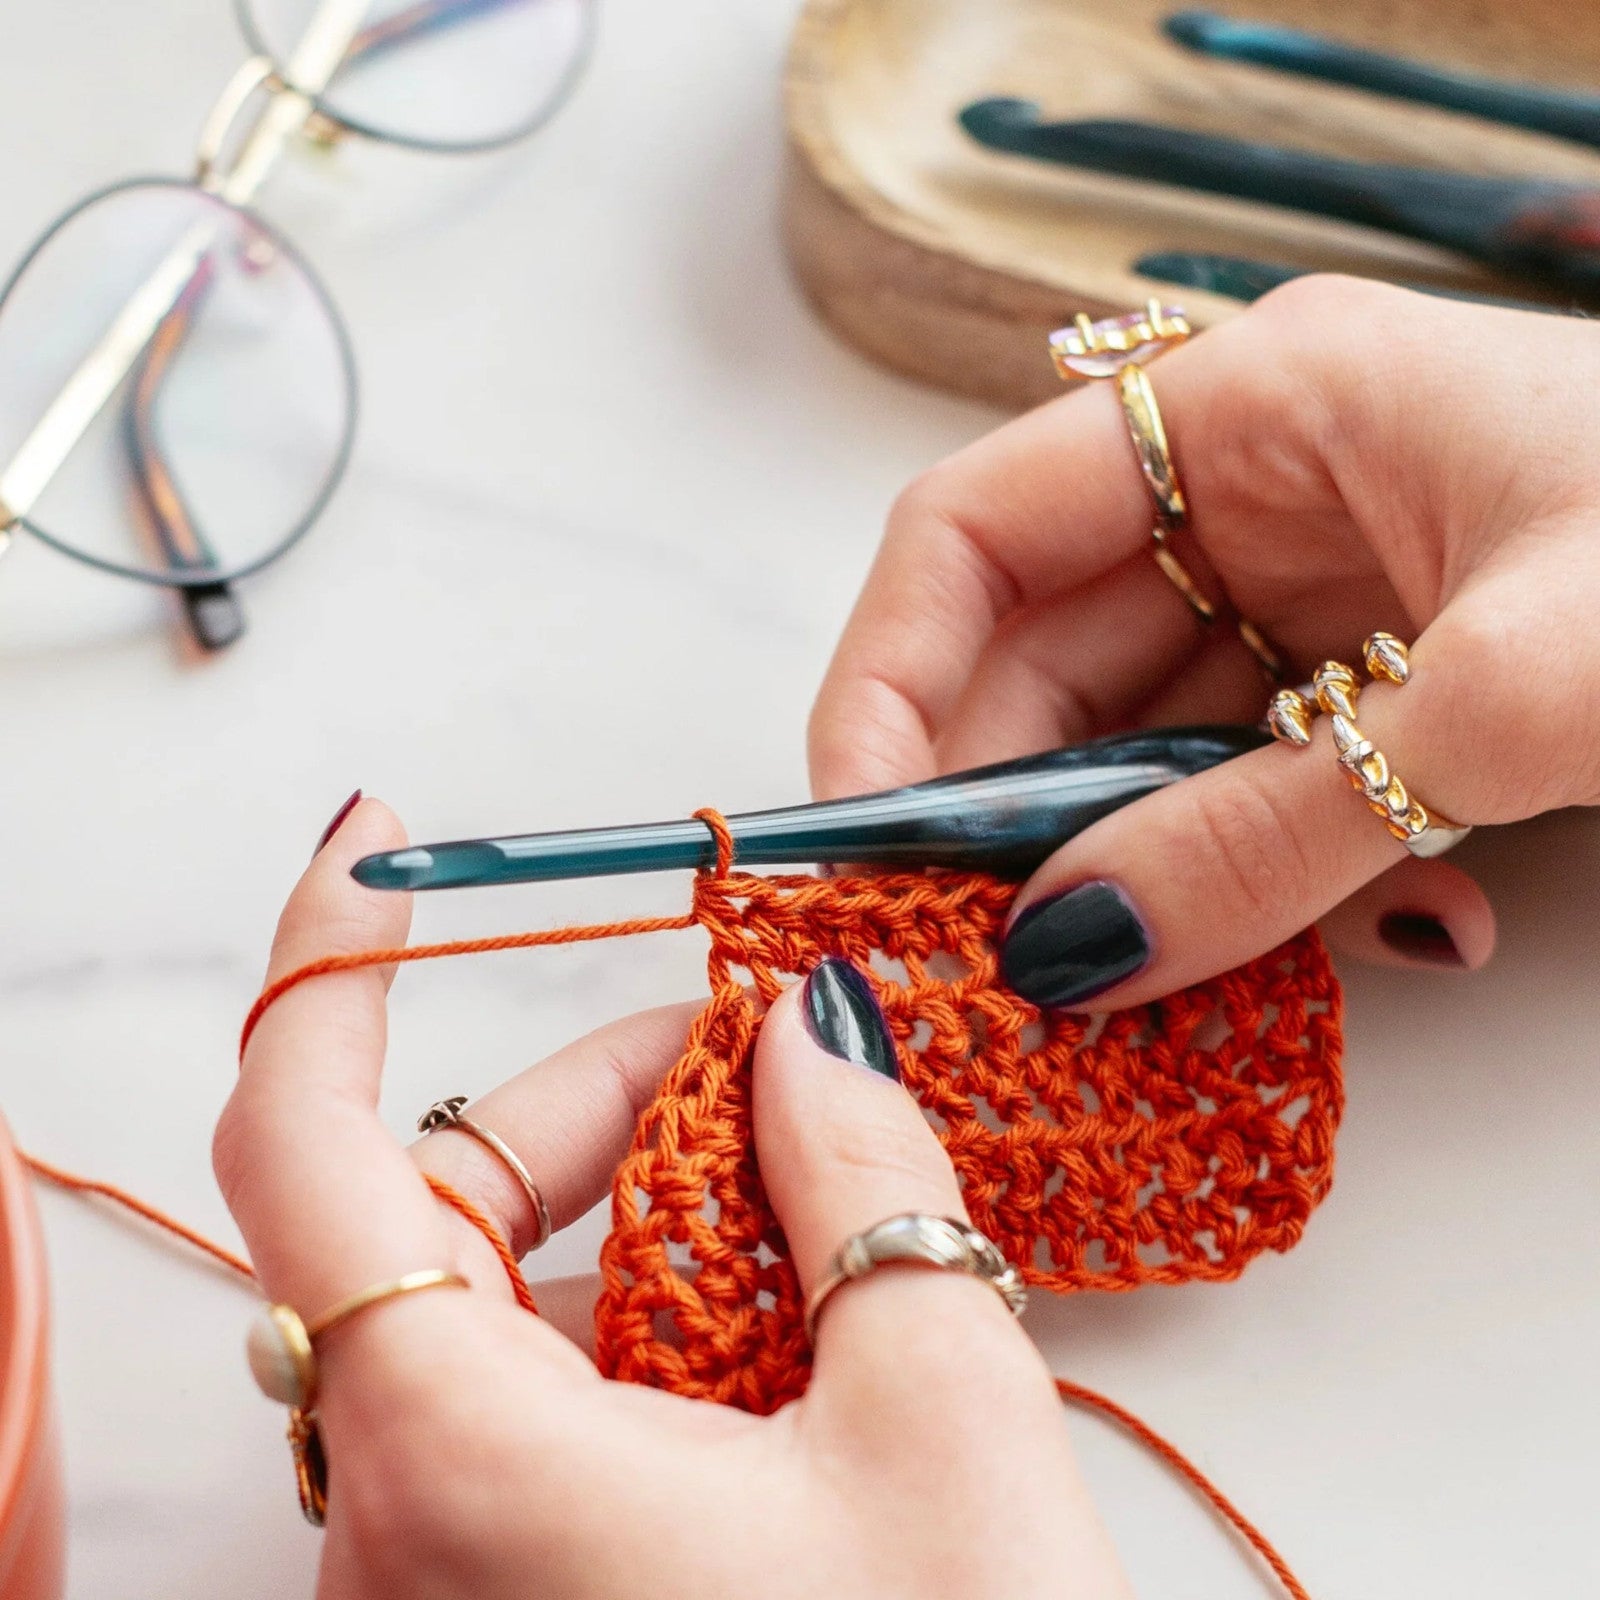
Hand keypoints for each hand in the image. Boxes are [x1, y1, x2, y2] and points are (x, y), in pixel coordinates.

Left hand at [214, 799, 1128, 1599]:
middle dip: (589, 1093)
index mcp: (463, 1468)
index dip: (326, 969)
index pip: (302, 1143)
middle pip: (429, 1206)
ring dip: (622, 1199)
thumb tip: (812, 1032)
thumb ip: (864, 1184)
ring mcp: (438, 1576)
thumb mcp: (943, 1421)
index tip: (381, 851)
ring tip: (791, 1171)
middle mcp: (400, 1531)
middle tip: (752, 1046)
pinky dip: (626, 1307)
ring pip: (478, 1300)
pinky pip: (515, 1395)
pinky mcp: (498, 1596)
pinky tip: (763, 1302)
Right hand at [810, 277, 1599, 1007]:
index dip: (887, 675)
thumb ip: (1261, 838)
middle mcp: (1256, 484)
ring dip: (1129, 856)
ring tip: (1136, 973)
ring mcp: (1311, 582)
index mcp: (1254, 404)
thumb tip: (1062, 956)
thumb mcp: (1496, 707)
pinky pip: (1242, 776)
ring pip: (1137, 730)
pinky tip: (1321, 938)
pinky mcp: (1369, 671)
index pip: (973, 526)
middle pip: (1042, 647)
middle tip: (982, 949)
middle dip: (1005, 801)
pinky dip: (1248, 870)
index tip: (860, 827)